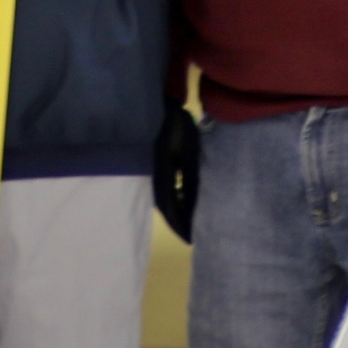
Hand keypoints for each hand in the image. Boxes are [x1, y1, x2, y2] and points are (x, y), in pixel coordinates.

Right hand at [153, 105, 202, 242]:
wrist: (159, 106)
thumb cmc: (176, 128)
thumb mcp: (189, 154)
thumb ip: (191, 179)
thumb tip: (194, 205)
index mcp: (161, 179)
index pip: (170, 210)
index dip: (180, 226)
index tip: (191, 240)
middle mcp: (154, 179)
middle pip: (166, 207)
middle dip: (178, 221)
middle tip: (192, 234)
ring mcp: (153, 171)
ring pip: (165, 197)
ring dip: (177, 208)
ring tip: (190, 218)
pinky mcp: (155, 164)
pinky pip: (165, 185)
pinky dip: (175, 194)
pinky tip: (183, 195)